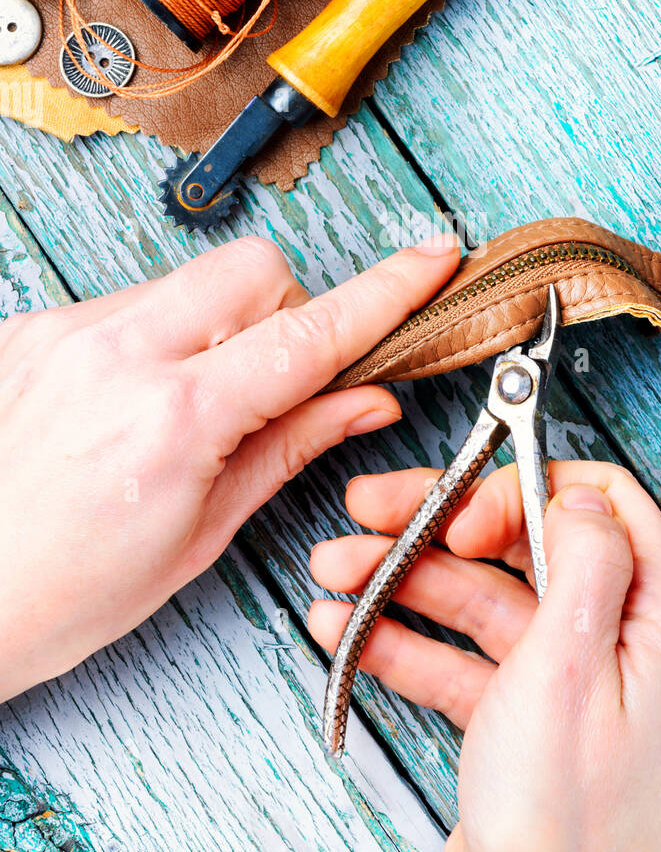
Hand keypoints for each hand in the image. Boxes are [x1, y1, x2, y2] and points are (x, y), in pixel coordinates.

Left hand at [0, 232, 458, 704]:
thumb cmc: (71, 592)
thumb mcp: (204, 534)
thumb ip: (292, 445)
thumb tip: (368, 398)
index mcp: (174, 419)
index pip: (308, 333)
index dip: (385, 292)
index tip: (430, 259)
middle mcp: (115, 355)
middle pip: (252, 270)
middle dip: (285, 310)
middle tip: (271, 382)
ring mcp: (65, 333)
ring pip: (190, 282)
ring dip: (216, 327)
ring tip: (186, 404)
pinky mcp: (32, 327)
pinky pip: (129, 302)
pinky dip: (156, 339)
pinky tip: (129, 402)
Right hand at [309, 460, 660, 851]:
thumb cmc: (561, 820)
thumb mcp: (570, 667)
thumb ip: (585, 563)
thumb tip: (584, 494)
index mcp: (659, 623)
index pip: (605, 507)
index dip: (526, 491)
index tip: (464, 506)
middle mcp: (622, 646)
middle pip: (526, 550)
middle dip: (438, 529)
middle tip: (369, 513)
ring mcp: (572, 686)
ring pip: (485, 603)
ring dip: (405, 582)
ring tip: (334, 573)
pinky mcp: (528, 722)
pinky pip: (466, 660)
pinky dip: (408, 642)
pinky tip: (347, 629)